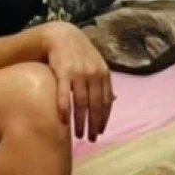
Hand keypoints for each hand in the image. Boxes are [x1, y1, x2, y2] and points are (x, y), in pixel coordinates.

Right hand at [42, 21, 114, 140]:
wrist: (60, 34)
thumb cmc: (79, 53)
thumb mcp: (96, 64)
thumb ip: (103, 82)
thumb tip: (115, 100)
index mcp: (103, 73)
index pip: (106, 101)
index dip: (103, 118)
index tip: (99, 132)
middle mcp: (93, 73)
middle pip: (96, 105)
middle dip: (94, 124)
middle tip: (91, 139)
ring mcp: (78, 73)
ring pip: (81, 103)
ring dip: (80, 122)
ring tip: (78, 135)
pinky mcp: (62, 71)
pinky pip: (64, 95)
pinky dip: (65, 109)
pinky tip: (63, 121)